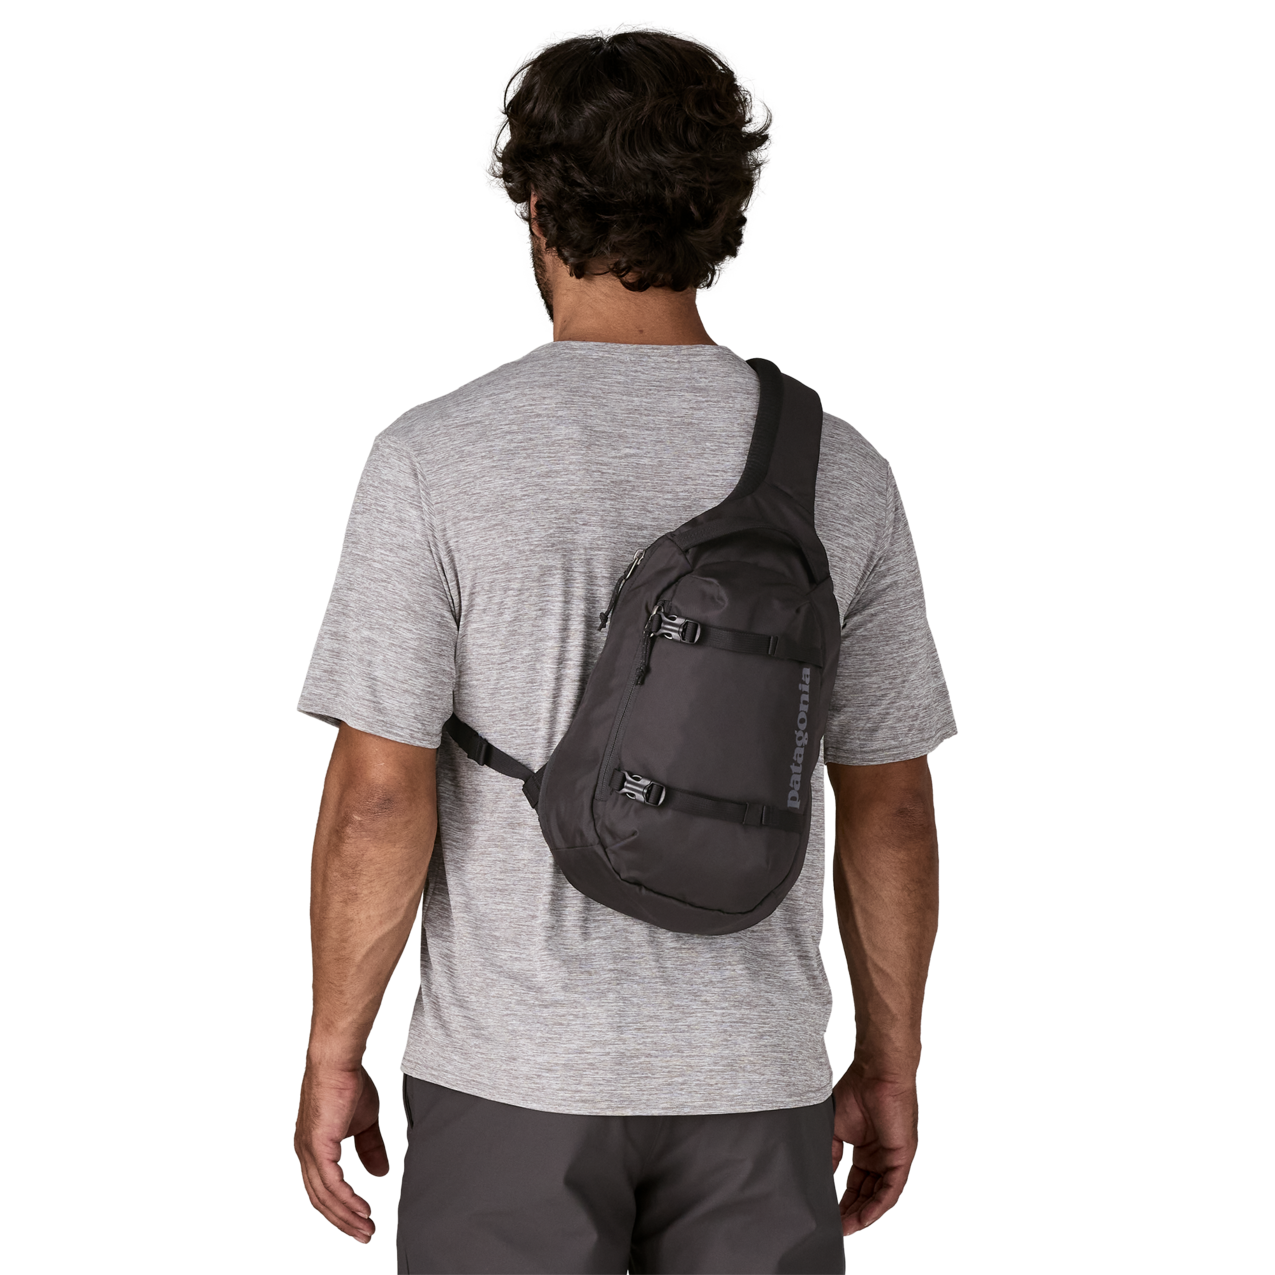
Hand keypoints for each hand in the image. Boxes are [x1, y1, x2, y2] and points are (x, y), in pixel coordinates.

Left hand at [293, 1059, 389, 1243]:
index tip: (360, 1221)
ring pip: (326, 1198)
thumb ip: (370, 1149)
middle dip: (344, 1221)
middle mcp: (305, 1154)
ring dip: (348, 1216)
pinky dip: (348, 1201)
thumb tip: (380, 1173)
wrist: (338, 1061)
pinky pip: (333, 1185)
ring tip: (367, 1227)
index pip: (323, 1189)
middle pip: (321, 1201)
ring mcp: (309, 1153)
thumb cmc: (348, 1083)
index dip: (341, 1208)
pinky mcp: (318, 1148)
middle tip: (365, 1235)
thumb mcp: (365, 1122)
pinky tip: (362, 1209)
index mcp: (313, 1149)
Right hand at [829, 1064, 919, 1236]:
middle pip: (868, 1194)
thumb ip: (829, 1155)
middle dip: (852, 1212)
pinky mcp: (903, 1157)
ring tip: (846, 1228)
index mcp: (867, 1150)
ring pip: (880, 1196)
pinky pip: (892, 1189)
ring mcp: (894, 1158)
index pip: (856, 1184)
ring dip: (864, 1214)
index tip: (829, 1215)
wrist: (874, 1072)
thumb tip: (820, 1179)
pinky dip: (878, 1205)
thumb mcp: (834, 1129)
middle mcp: (882, 1157)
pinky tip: (864, 1218)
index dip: (843, 1200)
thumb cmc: (856, 1091)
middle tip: (836, 1227)